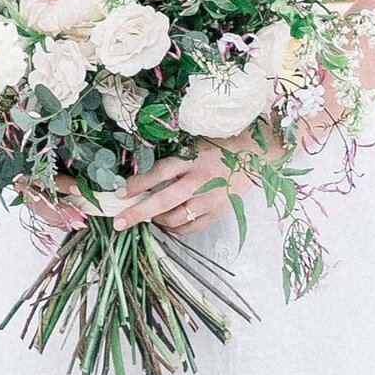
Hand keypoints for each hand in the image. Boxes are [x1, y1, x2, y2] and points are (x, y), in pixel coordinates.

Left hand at [104, 146, 244, 236]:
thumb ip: (173, 162)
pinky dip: (176, 228)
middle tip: (120, 222)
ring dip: (158, 221)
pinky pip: (192, 228)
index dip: (138, 183)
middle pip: (164, 201)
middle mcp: (201, 180)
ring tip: (151, 217)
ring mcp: (212, 199)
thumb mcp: (194, 146)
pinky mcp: (220, 212)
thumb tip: (143, 182)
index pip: (160, 172)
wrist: (254, 155)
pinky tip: (169, 223)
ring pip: (177, 218)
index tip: (120, 193)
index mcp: (193, 159)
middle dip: (139, 213)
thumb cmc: (219, 147)